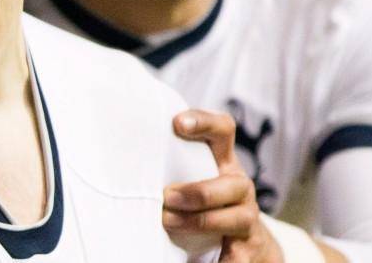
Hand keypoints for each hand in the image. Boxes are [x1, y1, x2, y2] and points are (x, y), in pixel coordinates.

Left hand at [164, 110, 282, 261]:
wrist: (243, 243)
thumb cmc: (204, 203)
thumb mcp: (192, 177)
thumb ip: (173, 165)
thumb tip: (122, 159)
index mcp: (224, 161)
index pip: (223, 130)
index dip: (204, 122)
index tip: (177, 123)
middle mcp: (240, 187)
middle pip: (232, 183)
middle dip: (199, 192)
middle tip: (166, 197)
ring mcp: (248, 218)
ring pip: (237, 217)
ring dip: (200, 221)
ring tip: (168, 223)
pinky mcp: (248, 249)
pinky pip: (237, 256)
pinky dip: (221, 260)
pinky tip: (198, 260)